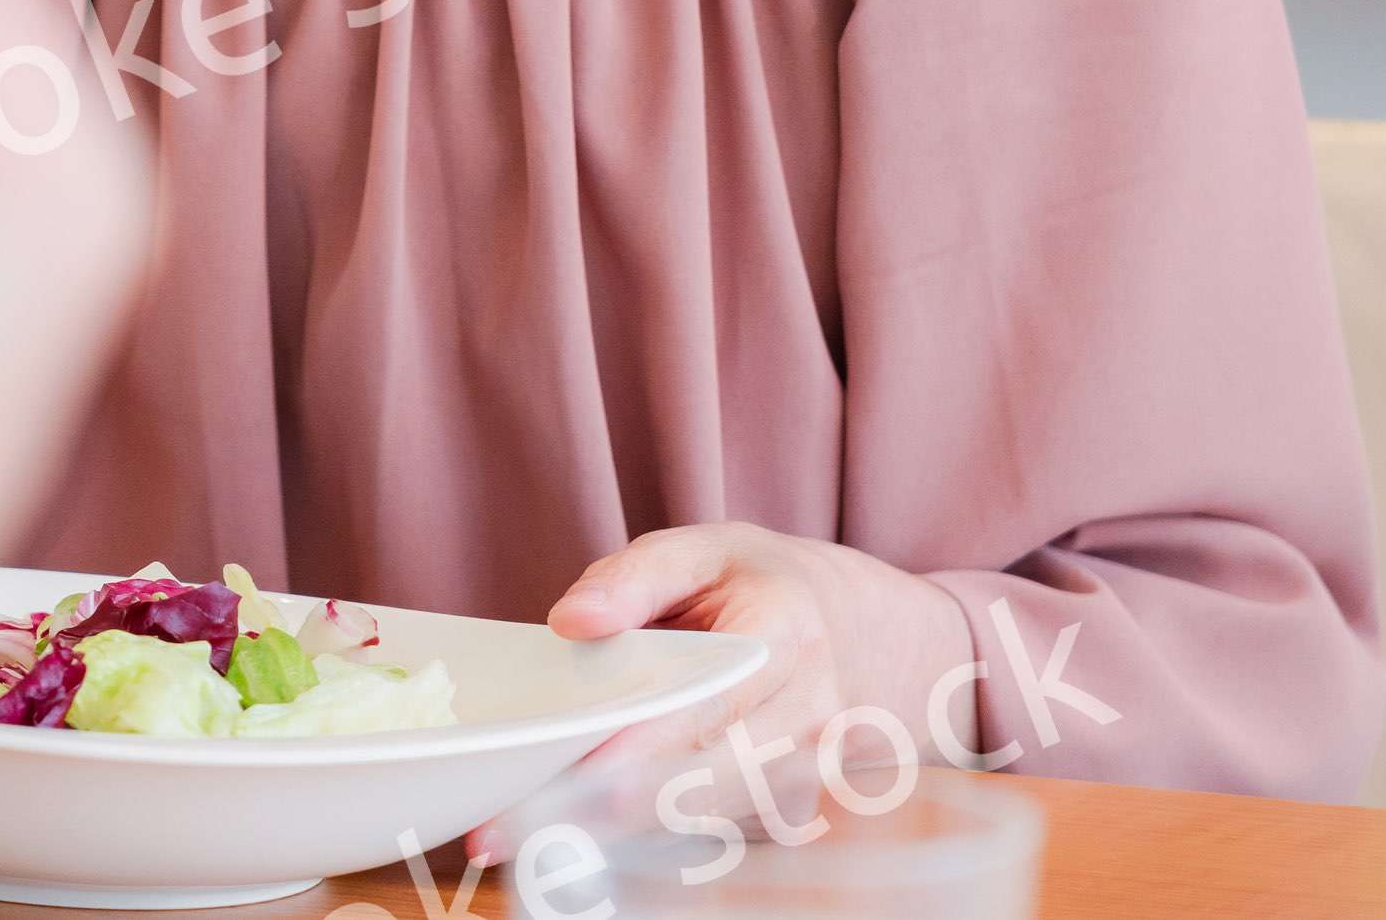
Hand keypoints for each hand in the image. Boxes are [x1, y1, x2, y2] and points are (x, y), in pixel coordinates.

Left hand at [464, 523, 974, 869]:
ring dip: (607, 833)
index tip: (528, 790)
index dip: (605, 762)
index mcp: (783, 642)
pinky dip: (644, 831)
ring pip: (696, 822)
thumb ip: (633, 576)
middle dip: (588, 816)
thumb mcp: (710, 548)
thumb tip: (569, 622)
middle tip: (496, 835)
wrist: (889, 640)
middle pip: (687, 790)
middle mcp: (806, 722)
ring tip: (517, 837)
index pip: (684, 718)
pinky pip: (710, 829)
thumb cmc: (778, 586)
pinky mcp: (793, 811)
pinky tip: (581, 826)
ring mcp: (808, 779)